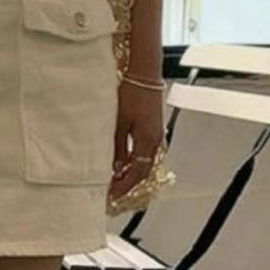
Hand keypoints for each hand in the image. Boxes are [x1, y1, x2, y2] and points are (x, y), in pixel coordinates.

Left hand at [110, 78, 166, 203]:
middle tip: (114, 193)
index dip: (125, 186)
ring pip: (145, 163)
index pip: (137, 173)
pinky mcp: (153, 128)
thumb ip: (117, 147)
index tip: (113, 195)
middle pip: (143, 172)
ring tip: (118, 182)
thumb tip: (115, 167)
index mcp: (147, 141)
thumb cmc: (131, 93)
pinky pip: (146, 153)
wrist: (144, 74)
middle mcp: (155, 141)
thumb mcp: (118, 122)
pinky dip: (135, 162)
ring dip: (132, 174)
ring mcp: (156, 135)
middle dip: (129, 184)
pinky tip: (124, 163)